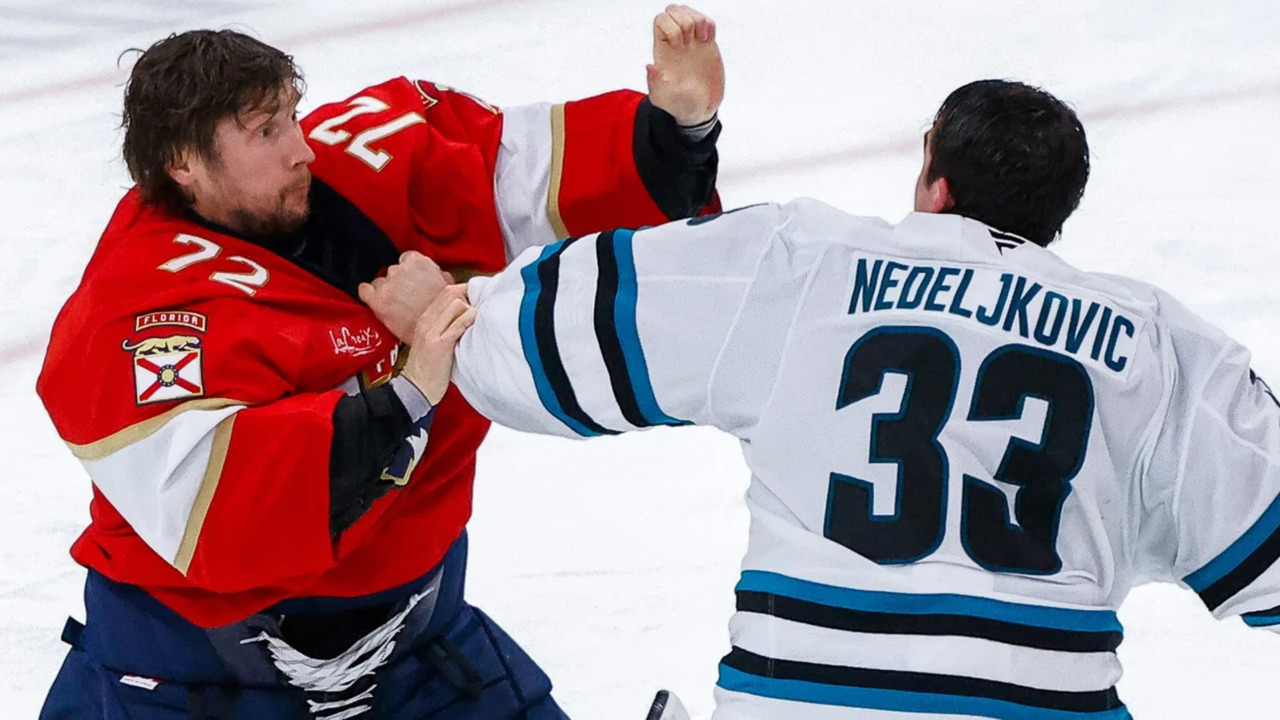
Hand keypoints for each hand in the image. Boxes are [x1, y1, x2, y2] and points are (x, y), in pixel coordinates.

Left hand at [358, 251, 452, 342]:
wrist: (439, 332)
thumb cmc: (446, 311)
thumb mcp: (450, 285)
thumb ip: (437, 274)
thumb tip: (436, 274)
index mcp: (419, 262)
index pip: (407, 259)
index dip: (410, 272)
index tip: (412, 280)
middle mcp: (400, 270)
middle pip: (393, 271)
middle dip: (399, 282)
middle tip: (408, 296)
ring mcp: (387, 285)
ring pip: (379, 282)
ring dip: (386, 291)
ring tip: (396, 305)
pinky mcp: (378, 301)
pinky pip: (364, 291)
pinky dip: (368, 294)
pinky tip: (375, 300)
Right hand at [401, 285, 475, 405]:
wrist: (415, 388)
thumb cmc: (428, 367)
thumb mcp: (432, 340)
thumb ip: (445, 325)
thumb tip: (466, 313)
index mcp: (426, 319)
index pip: (447, 292)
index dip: (465, 292)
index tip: (476, 300)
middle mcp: (427, 321)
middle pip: (451, 293)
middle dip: (470, 297)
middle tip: (481, 310)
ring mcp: (432, 332)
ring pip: (456, 304)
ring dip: (472, 310)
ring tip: (478, 323)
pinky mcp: (439, 344)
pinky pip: (458, 325)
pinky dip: (469, 321)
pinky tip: (475, 327)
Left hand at [647, 4, 723, 126]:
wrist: (699, 109)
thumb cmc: (678, 105)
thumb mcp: (663, 98)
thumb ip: (655, 83)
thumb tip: (651, 65)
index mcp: (663, 50)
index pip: (660, 20)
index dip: (671, 26)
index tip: (680, 47)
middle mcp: (676, 42)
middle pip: (673, 10)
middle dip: (685, 20)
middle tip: (691, 41)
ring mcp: (691, 42)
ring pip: (689, 12)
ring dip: (698, 20)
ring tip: (702, 40)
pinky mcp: (706, 45)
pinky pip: (706, 21)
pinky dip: (709, 25)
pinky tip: (708, 41)